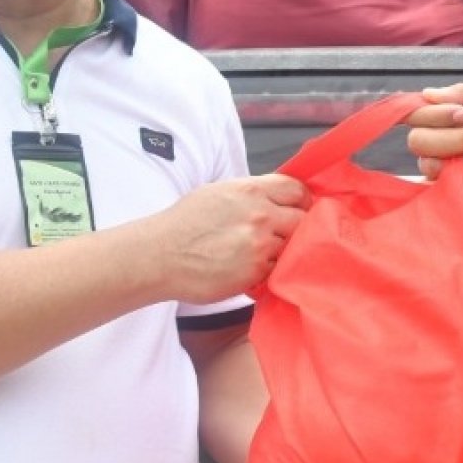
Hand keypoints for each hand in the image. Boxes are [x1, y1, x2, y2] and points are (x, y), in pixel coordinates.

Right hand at [149, 175, 309, 301]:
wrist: (160, 255)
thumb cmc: (184, 223)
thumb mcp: (219, 192)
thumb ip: (252, 194)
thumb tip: (276, 199)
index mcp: (251, 190)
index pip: (296, 190)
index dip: (301, 200)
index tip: (298, 208)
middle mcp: (261, 215)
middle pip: (302, 220)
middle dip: (296, 227)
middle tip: (283, 235)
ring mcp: (260, 245)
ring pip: (291, 247)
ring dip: (282, 251)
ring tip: (258, 253)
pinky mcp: (255, 272)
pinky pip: (276, 269)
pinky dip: (268, 270)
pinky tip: (249, 267)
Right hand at [404, 82, 462, 179]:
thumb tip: (428, 94)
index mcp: (447, 111)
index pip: (415, 112)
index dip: (433, 114)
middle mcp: (441, 135)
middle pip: (416, 139)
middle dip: (448, 135)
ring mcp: (447, 161)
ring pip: (425, 160)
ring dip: (455, 152)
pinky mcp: (455, 183)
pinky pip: (435, 184)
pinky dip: (453, 174)